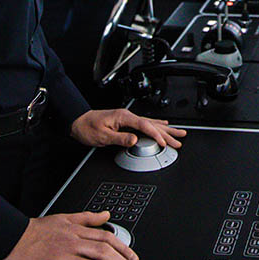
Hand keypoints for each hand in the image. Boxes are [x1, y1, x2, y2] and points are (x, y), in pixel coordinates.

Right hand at [0, 211, 140, 259]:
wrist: (11, 236)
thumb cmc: (36, 229)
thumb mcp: (65, 217)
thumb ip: (88, 217)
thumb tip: (107, 215)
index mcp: (77, 231)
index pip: (107, 238)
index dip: (124, 249)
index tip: (134, 259)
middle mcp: (72, 243)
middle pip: (104, 253)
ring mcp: (62, 258)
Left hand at [70, 108, 186, 149]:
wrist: (78, 121)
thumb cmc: (87, 127)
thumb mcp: (103, 136)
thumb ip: (120, 138)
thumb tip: (134, 140)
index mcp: (124, 118)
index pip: (145, 126)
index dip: (157, 135)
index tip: (165, 143)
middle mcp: (128, 116)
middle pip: (152, 124)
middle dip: (168, 133)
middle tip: (180, 139)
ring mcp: (128, 119)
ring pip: (152, 124)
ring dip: (166, 129)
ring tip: (178, 133)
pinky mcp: (126, 122)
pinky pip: (146, 123)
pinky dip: (157, 126)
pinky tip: (162, 126)